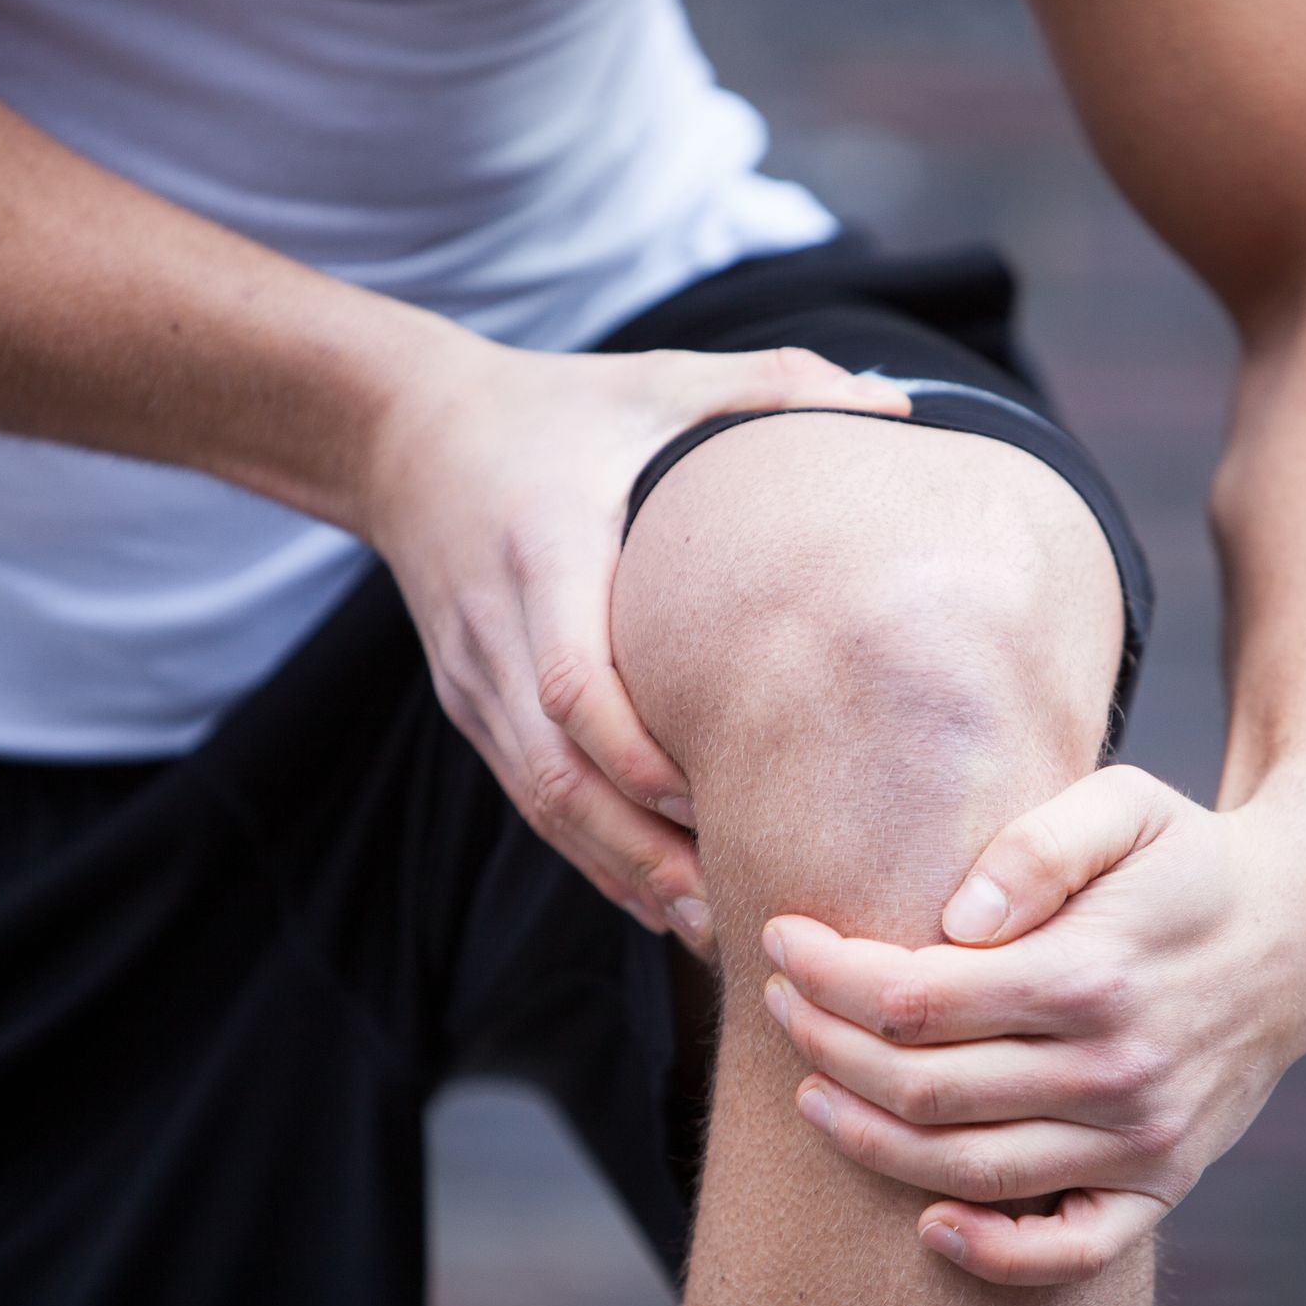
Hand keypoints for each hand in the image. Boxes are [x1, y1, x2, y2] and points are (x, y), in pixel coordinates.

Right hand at [362, 337, 908, 956]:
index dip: (643, 757)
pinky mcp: (469, 707)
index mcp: (545, 549)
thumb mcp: (660, 382)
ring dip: (621, 870)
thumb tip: (897, 411)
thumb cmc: (562, 409)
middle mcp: (499, 629)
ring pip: (540, 804)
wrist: (409, 434)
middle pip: (555, 772)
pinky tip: (660, 899)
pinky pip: (530, 800)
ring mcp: (474, 680)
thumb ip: (773, 390)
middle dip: (641, 848)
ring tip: (709, 924)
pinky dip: (592, 856)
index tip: (724, 797)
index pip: (573, 681)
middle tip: (734, 900)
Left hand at [760, 764, 1305, 1282]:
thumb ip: (1036, 847)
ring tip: (809, 1087)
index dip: (831, 973)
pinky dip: (992, 1253)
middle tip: (779, 1002)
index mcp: (1093, 973)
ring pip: (967, 1168)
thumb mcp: (1124, 804)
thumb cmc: (1186, 857)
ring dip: (866, 1137)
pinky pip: (1070, 1250)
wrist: (1302, 931)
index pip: (918, 998)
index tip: (783, 940)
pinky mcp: (1162, 1181)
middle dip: (826, 1043)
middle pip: (923, 1086)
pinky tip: (926, 1223)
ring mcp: (1141, 1138)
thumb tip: (954, 922)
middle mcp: (1116, 1070)